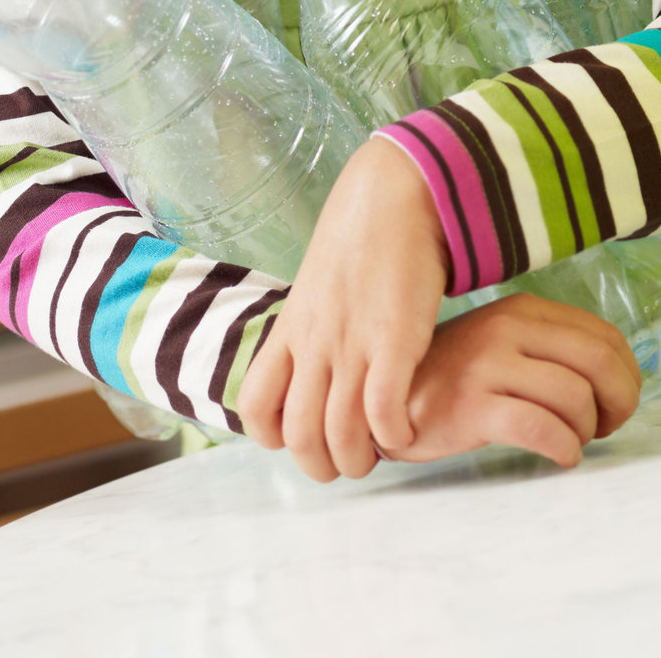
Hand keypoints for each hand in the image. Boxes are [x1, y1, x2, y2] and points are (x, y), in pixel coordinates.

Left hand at [239, 135, 447, 481]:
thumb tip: (321, 351)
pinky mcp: (394, 343)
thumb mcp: (321, 282)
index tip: (300, 439)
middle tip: (344, 466)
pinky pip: (383, 414)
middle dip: (318, 465)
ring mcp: (352, 345)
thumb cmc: (366, 235)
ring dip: (357, 460)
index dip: (273, 437)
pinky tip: (405, 432)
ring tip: (376, 457)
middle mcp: (314, 344)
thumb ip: (315, 322)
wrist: (397, 194)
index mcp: (291, 329)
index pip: (255, 406)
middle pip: (297, 434)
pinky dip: (393, 436)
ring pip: (339, 434)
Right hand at [383, 293, 642, 468]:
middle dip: (619, 401)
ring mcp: (489, 365)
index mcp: (523, 311)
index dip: (626, 374)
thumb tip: (615, 379)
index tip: (619, 403)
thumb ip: (549, 350)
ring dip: (586, 430)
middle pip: (599, 361)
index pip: (603, 335)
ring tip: (573, 441)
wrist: (381, 401)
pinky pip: (540, 428)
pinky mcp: (472, 405)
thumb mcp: (502, 345)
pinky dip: (564, 448)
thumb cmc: (453, 379)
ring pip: (574, 397)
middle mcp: (509, 329)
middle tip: (609, 427)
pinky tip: (561, 457)